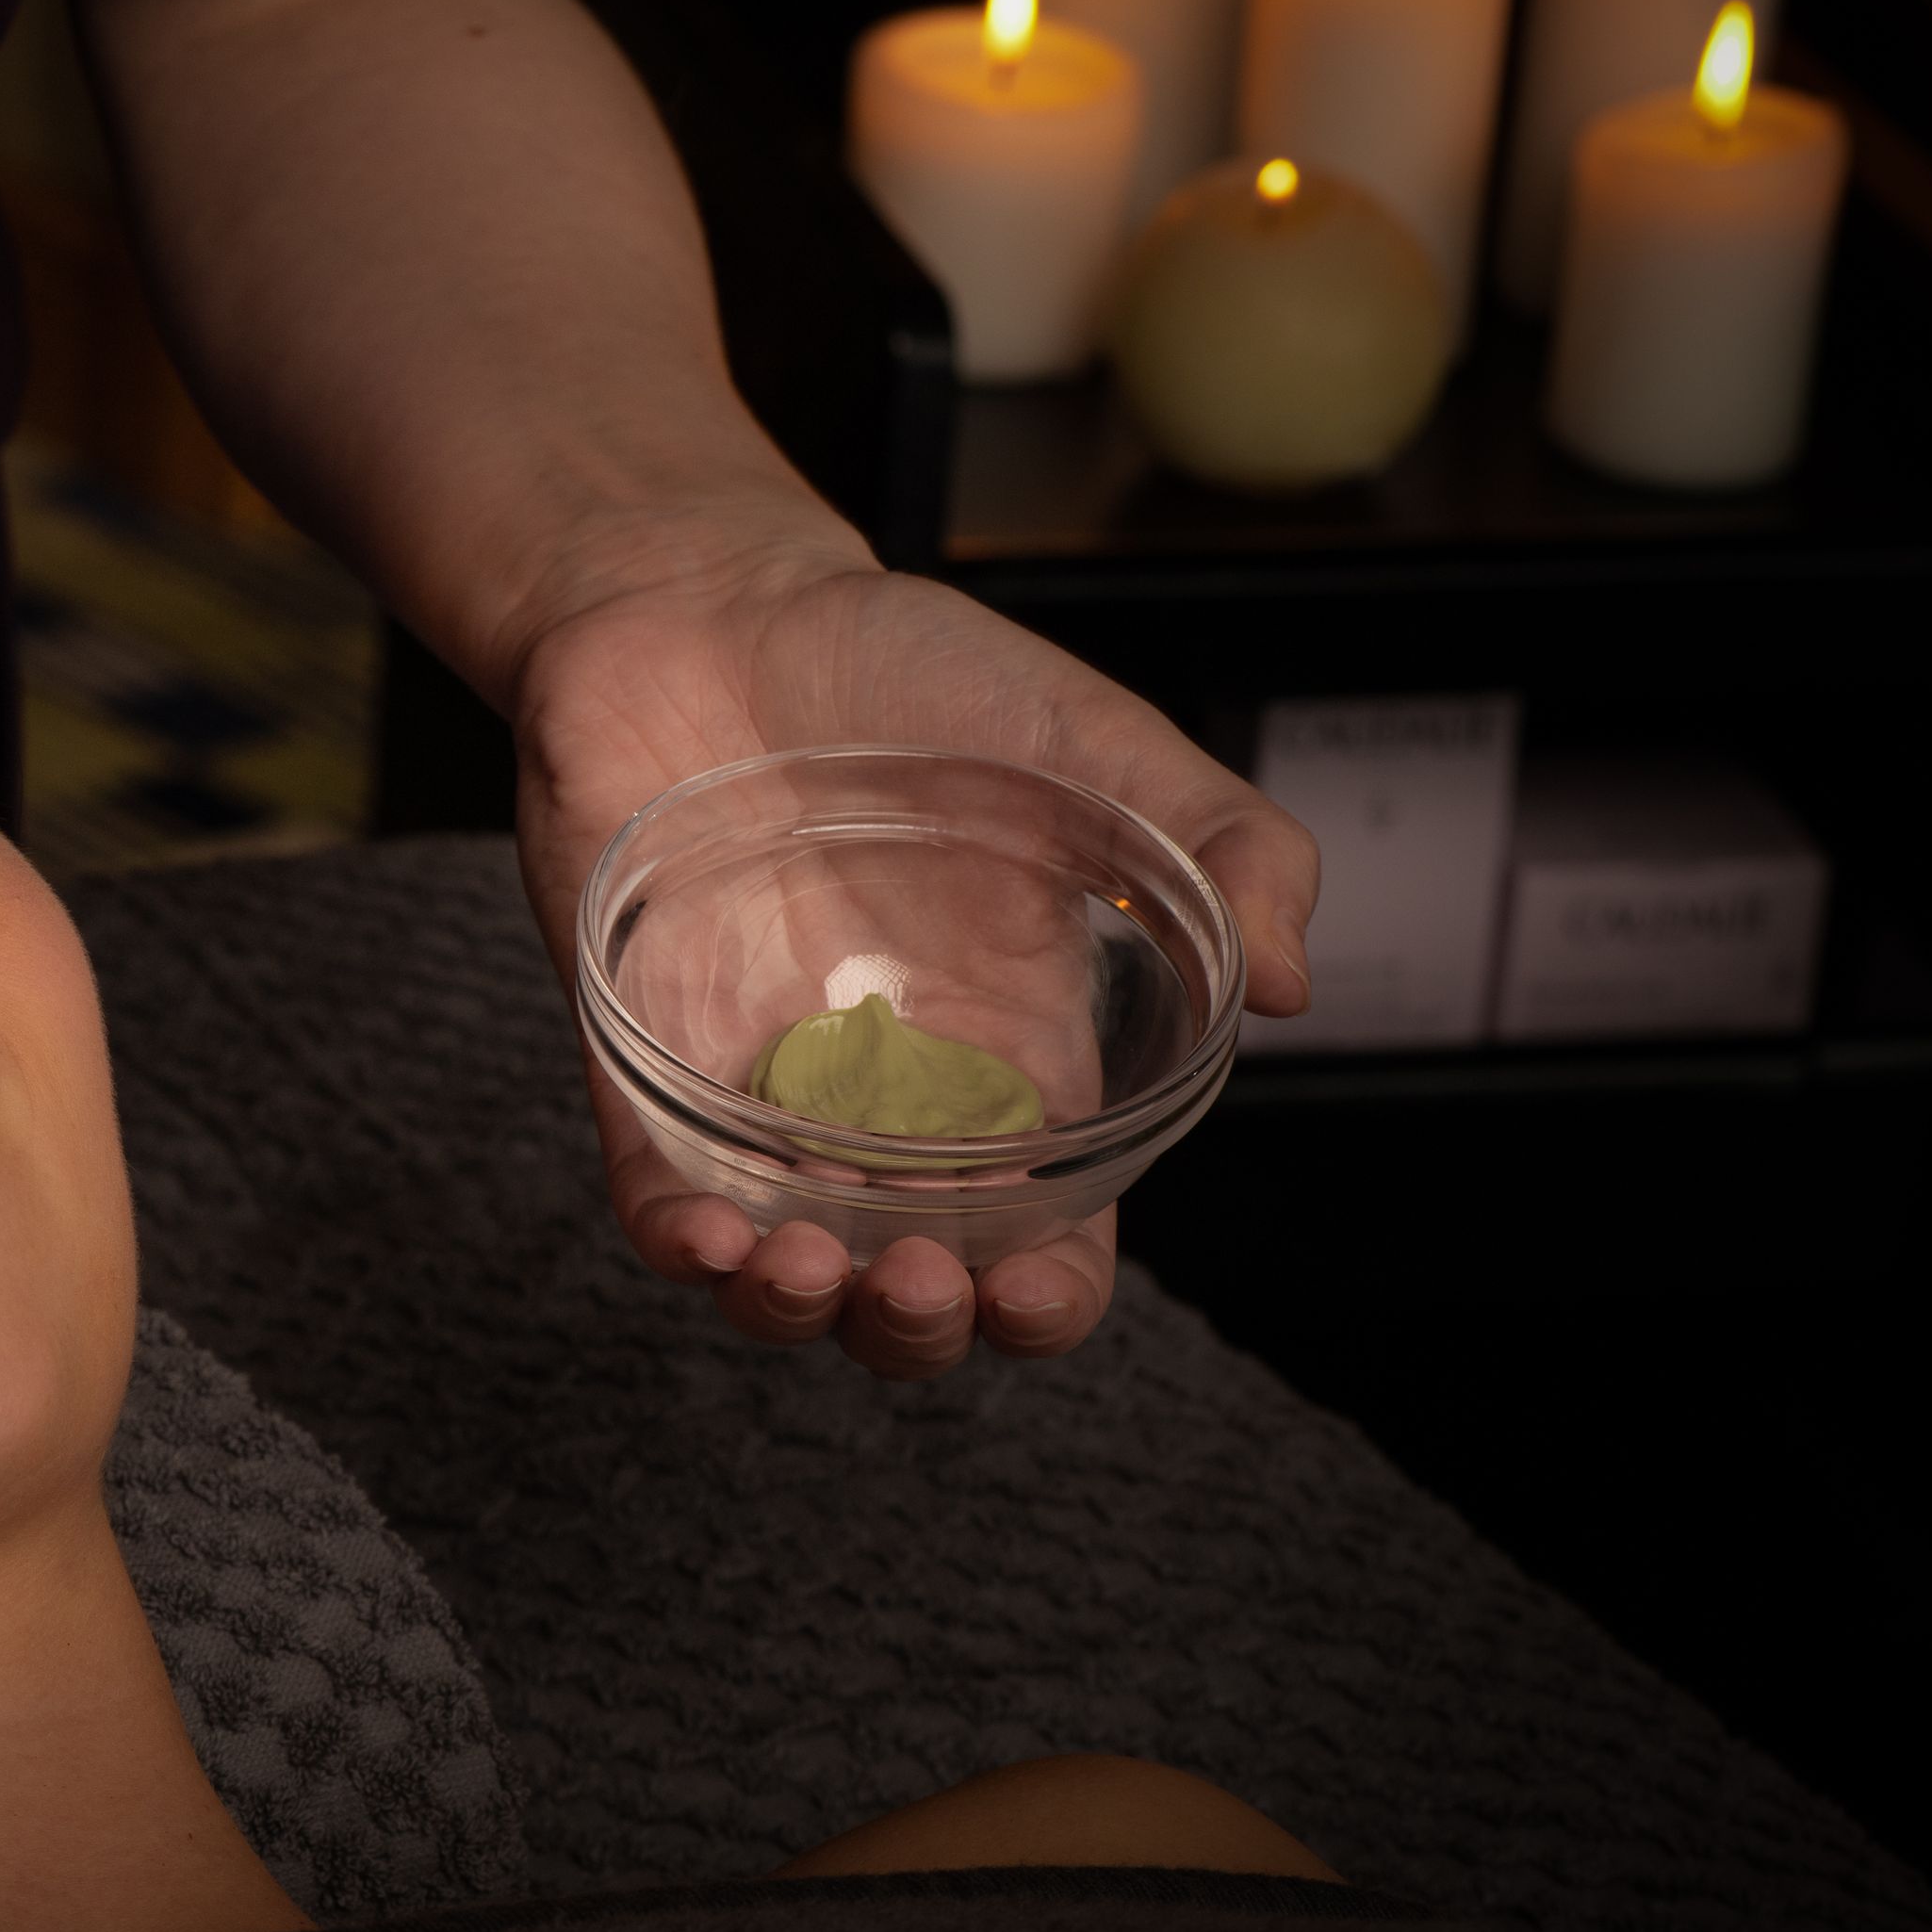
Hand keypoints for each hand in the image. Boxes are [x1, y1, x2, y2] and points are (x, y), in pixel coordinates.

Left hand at [506, 520, 1317, 1378]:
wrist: (716, 600)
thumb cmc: (915, 675)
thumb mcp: (1097, 742)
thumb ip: (1220, 846)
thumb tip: (1293, 985)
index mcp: (1012, 1058)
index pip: (1043, 1237)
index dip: (1046, 1299)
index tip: (1035, 1290)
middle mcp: (884, 1103)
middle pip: (911, 1291)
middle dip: (919, 1330)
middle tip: (920, 1277)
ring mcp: (756, 1087)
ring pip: (777, 1273)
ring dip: (796, 1313)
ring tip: (811, 1268)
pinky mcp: (639, 1055)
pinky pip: (651, 1192)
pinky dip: (678, 1242)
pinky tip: (705, 1235)